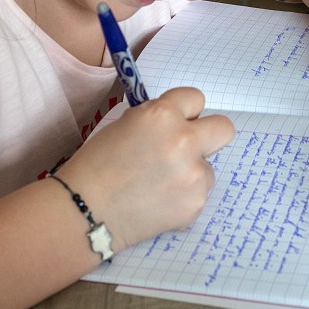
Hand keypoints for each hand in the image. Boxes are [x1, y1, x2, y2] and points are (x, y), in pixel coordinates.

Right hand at [63, 87, 233, 251]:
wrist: (84, 210)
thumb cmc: (96, 166)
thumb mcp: (126, 125)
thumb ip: (159, 121)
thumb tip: (181, 123)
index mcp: (162, 114)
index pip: (196, 98)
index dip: (186, 113)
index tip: (179, 123)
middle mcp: (183, 140)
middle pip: (224, 128)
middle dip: (211, 136)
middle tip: (191, 149)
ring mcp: (192, 173)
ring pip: (209, 167)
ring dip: (191, 173)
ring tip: (158, 186)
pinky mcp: (195, 202)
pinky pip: (199, 193)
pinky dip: (183, 198)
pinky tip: (156, 203)